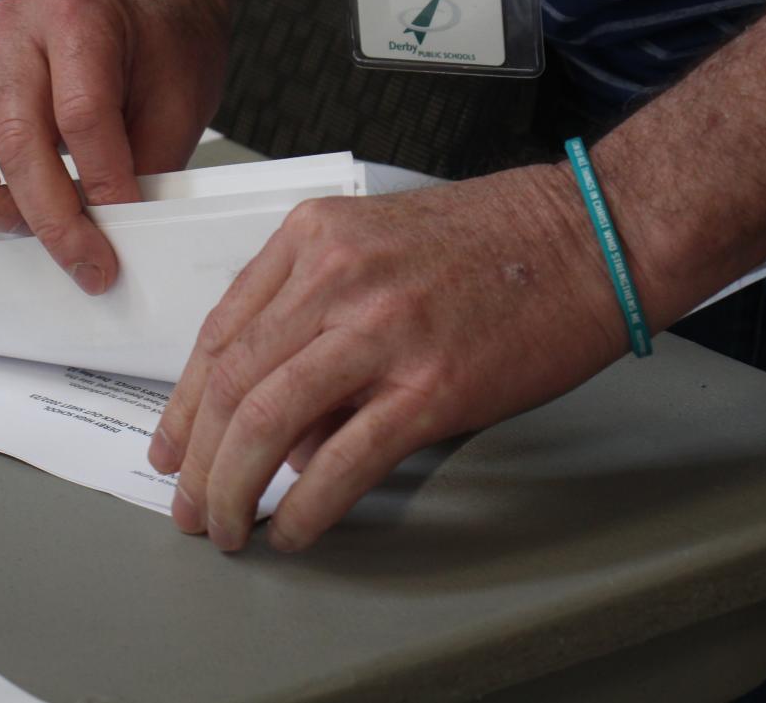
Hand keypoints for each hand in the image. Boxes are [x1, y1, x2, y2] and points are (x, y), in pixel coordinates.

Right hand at [0, 0, 228, 293]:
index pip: (81, 114)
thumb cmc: (159, 51)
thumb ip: (147, 168)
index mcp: (76, 14)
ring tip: (31, 226)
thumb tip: (118, 235)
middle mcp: (14, 31)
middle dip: (52, 217)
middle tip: (88, 260)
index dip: (104, 185)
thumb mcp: (178, 104)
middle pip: (15, 137)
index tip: (121, 233)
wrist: (145, 16)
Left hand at [147, 164, 642, 551]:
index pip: (220, 333)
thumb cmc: (496, 240)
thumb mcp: (376, 245)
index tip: (174, 446)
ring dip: (233, 489)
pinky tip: (296, 529)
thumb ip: (314, 317)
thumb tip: (278, 420)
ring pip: (267, 422)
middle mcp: (336, 277)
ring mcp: (382, 331)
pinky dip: (307, 507)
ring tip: (228, 525)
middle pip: (231, 383)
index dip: (185, 405)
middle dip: (196, 460)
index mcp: (314, 238)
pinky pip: (344, 461)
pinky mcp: (431, 387)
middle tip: (191, 504)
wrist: (591, 236)